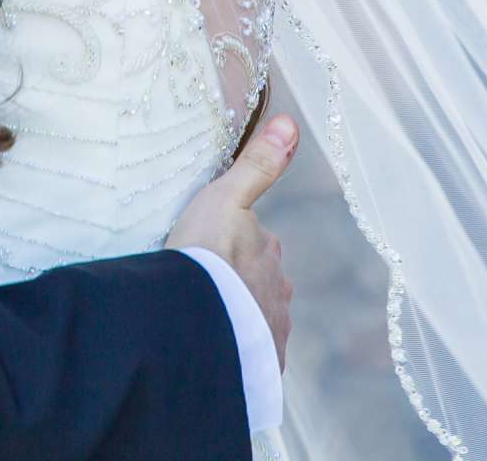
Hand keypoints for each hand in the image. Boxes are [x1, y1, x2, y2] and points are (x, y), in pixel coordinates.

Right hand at [168, 114, 297, 366]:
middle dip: (239, 284)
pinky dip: (235, 348)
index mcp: (269, 252)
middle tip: (204, 286)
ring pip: (255, 317)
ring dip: (236, 316)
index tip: (209, 252)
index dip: (234, 245)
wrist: (196, 320)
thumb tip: (290, 122)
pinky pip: (248, 353)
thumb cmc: (207, 253)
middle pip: (259, 282)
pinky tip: (214, 347)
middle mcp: (279, 290)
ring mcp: (270, 329)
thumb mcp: (225, 196)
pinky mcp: (257, 363)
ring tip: (205, 317)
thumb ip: (257, 164)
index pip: (258, 245)